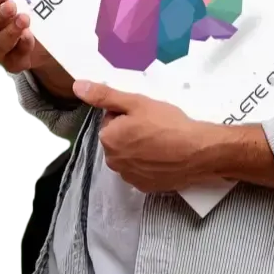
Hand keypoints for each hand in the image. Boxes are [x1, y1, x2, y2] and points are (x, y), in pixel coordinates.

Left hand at [72, 81, 219, 192]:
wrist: (197, 151)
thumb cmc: (167, 123)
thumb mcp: (137, 102)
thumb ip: (106, 95)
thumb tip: (77, 86)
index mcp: (108, 138)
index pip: (112, 120)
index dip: (130, 115)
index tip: (147, 114)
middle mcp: (112, 161)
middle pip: (120, 140)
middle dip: (133, 132)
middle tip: (156, 127)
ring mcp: (128, 177)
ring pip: (130, 156)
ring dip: (140, 148)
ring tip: (163, 142)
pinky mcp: (144, 187)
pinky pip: (142, 171)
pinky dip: (150, 164)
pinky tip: (165, 157)